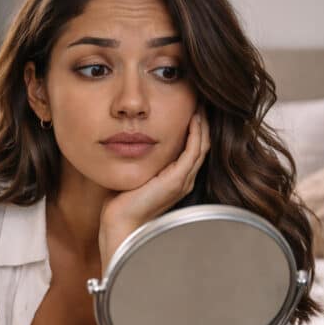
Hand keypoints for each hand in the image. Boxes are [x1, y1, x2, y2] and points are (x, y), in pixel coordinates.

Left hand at [98, 111, 210, 270]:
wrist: (120, 224)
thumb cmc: (122, 203)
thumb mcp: (135, 173)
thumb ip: (141, 159)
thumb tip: (132, 140)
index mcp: (176, 180)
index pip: (192, 148)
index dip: (194, 128)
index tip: (190, 107)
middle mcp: (184, 180)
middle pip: (202, 144)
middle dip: (202, 122)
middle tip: (200, 100)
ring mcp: (183, 181)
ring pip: (202, 145)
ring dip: (202, 124)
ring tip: (200, 104)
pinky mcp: (177, 180)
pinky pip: (194, 151)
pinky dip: (196, 133)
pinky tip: (194, 118)